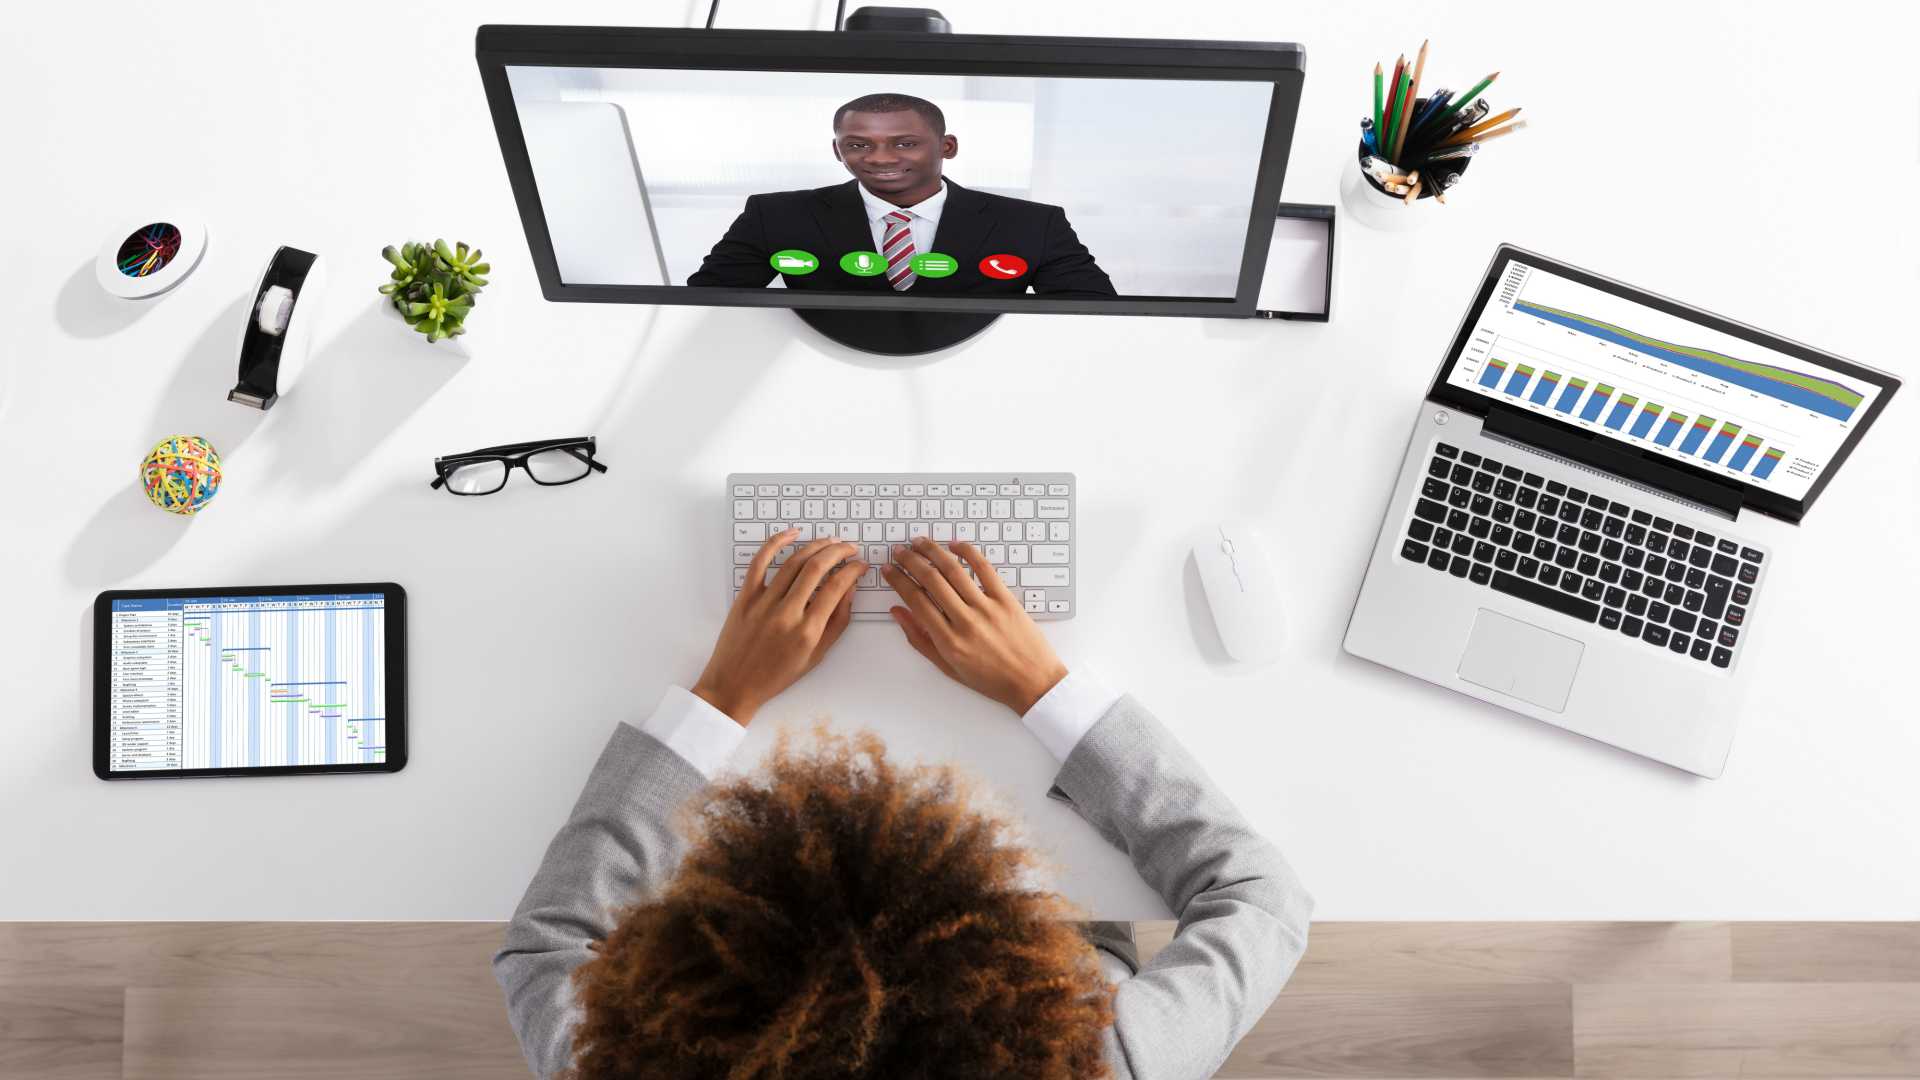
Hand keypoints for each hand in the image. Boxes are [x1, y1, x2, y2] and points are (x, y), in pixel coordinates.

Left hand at [693, 530, 865, 724]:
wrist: (734, 685)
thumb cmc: (777, 675)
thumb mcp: (816, 656)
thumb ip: (837, 622)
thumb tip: (850, 589)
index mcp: (807, 632)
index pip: (836, 588)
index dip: (852, 570)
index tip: (860, 564)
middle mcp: (786, 614)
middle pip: (817, 568)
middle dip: (838, 551)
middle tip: (849, 547)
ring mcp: (763, 603)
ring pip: (793, 562)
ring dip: (815, 546)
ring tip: (829, 541)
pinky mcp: (745, 597)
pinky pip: (760, 563)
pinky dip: (775, 543)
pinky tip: (792, 533)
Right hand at [883, 536, 1068, 714]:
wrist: (1032, 683)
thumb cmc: (991, 679)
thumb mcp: (948, 667)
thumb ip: (920, 639)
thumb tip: (898, 612)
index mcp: (948, 641)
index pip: (915, 600)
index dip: (898, 581)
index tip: (889, 570)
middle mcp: (965, 622)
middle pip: (930, 580)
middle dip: (910, 561)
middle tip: (899, 551)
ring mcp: (987, 608)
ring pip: (954, 570)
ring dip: (933, 551)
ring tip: (920, 542)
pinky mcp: (1006, 599)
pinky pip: (984, 569)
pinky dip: (968, 552)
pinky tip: (954, 544)